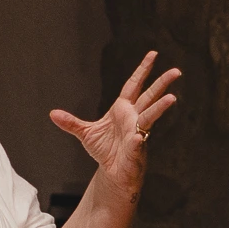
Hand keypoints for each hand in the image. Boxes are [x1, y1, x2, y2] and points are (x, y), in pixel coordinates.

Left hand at [50, 51, 179, 199]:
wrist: (112, 173)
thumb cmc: (105, 151)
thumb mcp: (85, 133)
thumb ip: (71, 123)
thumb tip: (52, 114)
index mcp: (123, 109)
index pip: (134, 85)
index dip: (143, 70)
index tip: (153, 54)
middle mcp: (133, 118)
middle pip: (149, 96)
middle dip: (161, 84)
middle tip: (176, 71)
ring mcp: (137, 132)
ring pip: (150, 116)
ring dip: (160, 107)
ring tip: (172, 98)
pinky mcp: (136, 149)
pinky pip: (137, 143)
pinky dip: (137, 141)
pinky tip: (137, 139)